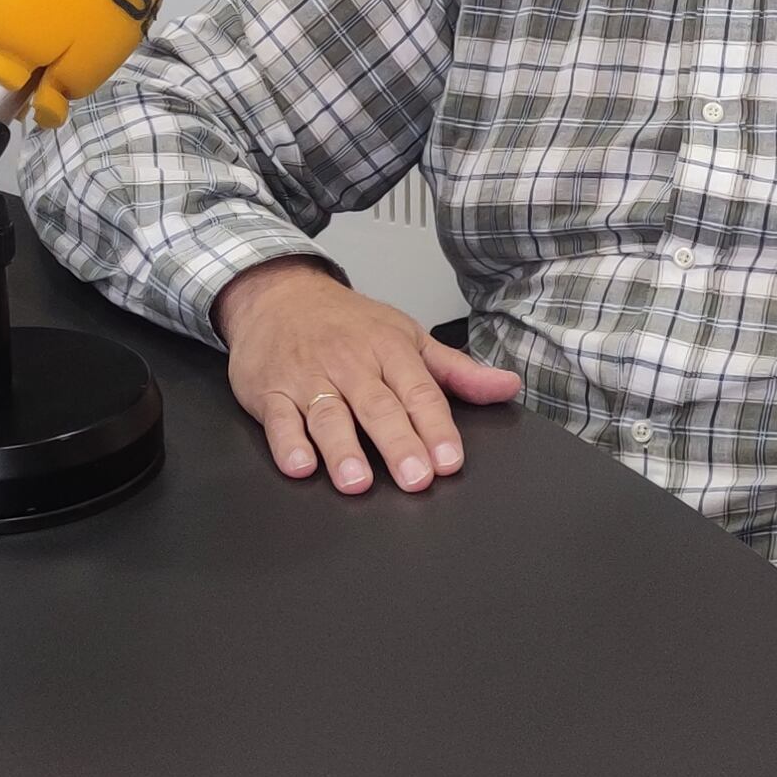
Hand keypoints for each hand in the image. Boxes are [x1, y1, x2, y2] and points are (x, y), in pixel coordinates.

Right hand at [213, 256, 518, 495]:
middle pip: (378, 407)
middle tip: (415, 479)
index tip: (449, 460)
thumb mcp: (408, 336)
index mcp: (389, 350)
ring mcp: (308, 378)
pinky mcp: (270, 392)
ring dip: (342, 449)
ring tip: (358, 482)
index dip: (436, 428)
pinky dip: (288, 443)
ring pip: (328, 416)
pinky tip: (300, 465)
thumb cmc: (349, 323)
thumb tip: (507, 386)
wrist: (280, 294)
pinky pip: (279, 419)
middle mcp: (350, 365)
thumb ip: (456, 371)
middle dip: (398, 444)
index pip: (419, 392)